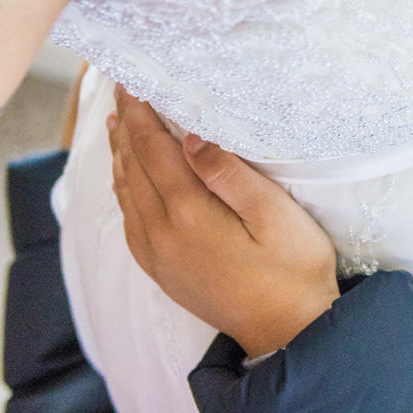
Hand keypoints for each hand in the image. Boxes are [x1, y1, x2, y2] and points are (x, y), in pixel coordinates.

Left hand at [108, 88, 339, 355]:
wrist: (287, 330)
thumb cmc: (294, 269)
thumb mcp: (275, 215)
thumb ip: (230, 174)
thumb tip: (191, 137)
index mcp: (189, 214)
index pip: (153, 149)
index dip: (140, 112)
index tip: (131, 81)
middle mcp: (162, 234)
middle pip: (132, 168)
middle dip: (127, 127)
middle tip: (121, 92)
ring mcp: (158, 256)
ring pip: (126, 194)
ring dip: (121, 156)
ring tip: (119, 126)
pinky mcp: (162, 271)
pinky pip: (130, 221)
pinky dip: (124, 190)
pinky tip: (129, 180)